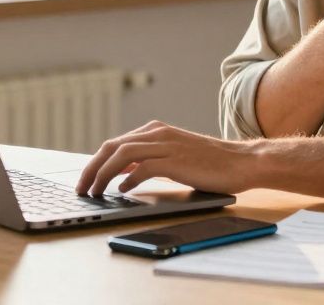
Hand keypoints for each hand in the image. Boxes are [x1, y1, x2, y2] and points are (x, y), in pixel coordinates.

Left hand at [75, 120, 258, 196]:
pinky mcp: (176, 160)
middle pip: (112, 147)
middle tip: (81, 188)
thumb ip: (148, 160)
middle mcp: (158, 133)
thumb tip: (121, 174)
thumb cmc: (210, 163)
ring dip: (103, 175)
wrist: (242, 162)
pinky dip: (129, 180)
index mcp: (155, 131)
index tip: (85, 179)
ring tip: (94, 192)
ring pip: (122, 155)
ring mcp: (167, 145)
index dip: (95, 162)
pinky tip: (122, 191)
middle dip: (91, 168)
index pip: (115, 144)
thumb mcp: (174, 156)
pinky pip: (143, 168)